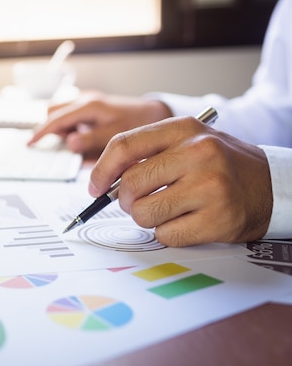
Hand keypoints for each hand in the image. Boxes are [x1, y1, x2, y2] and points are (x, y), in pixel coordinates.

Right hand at [27, 91, 171, 155]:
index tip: (30, 144)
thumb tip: (70, 142)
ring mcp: (88, 101)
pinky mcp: (91, 105)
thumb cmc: (138, 124)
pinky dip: (70, 126)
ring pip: (61, 111)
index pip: (56, 119)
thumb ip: (91, 141)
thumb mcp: (115, 136)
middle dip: (52, 129)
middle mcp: (86, 100)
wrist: (154, 113)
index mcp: (89, 106)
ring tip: (77, 142)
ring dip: (62, 128)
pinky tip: (83, 136)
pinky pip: (71, 114)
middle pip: (54, 111)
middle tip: (61, 146)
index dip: (41, 132)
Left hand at [89, 116, 272, 246]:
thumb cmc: (220, 165)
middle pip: (130, 184)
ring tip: (168, 210)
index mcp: (184, 129)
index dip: (101, 170)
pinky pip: (165, 235)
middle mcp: (198, 154)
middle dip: (124, 199)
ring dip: (146, 218)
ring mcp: (210, 187)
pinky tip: (187, 221)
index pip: (124, 145)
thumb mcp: (187, 142)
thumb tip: (102, 180)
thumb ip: (147, 153)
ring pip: (143, 213)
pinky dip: (168, 234)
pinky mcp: (217, 219)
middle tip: (136, 202)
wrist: (272, 186)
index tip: (94, 186)